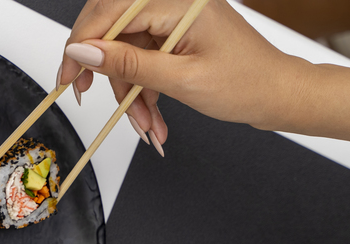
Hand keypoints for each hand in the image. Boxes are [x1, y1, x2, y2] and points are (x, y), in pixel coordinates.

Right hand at [58, 0, 309, 144]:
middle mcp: (175, 3)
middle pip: (114, 28)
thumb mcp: (181, 79)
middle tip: (84, 93)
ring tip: (144, 125)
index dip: (82, 42)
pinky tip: (152, 117)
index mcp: (179, 1)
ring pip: (128, 51)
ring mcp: (176, 20)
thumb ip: (129, 64)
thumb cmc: (247, 84)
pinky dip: (144, 90)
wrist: (280, 95)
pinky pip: (144, 60)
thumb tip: (84, 51)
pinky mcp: (177, 37)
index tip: (68, 73)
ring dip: (129, 91)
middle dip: (102, 68)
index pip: (111, 11)